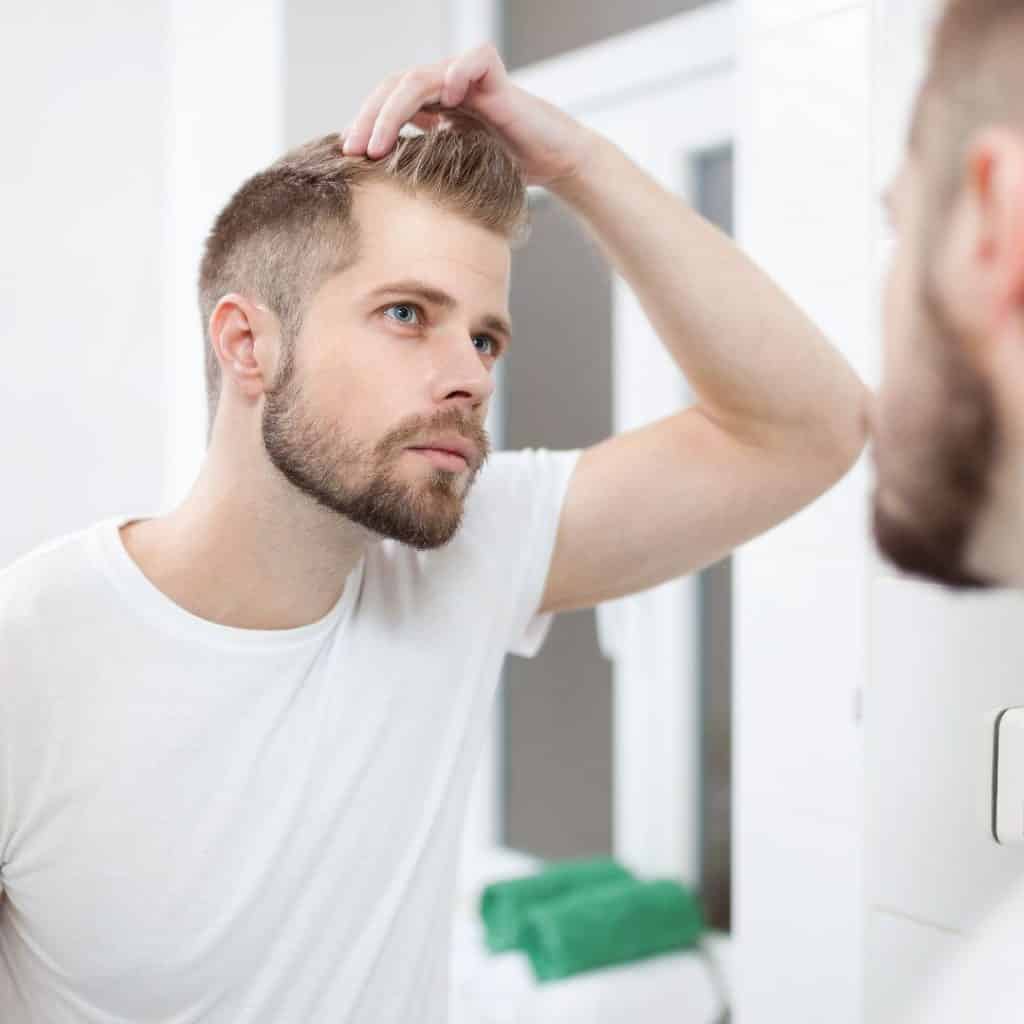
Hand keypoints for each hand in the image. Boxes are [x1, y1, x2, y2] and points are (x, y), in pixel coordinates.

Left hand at [340, 42, 598, 189]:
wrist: (554, 162)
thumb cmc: (507, 171)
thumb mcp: (453, 174)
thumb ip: (423, 172)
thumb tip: (379, 198)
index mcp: (431, 105)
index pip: (386, 102)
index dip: (365, 124)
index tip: (348, 155)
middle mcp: (445, 87)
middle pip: (394, 86)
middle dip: (369, 119)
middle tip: (354, 150)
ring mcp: (468, 80)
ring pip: (420, 78)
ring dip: (393, 110)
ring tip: (380, 144)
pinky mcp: (496, 78)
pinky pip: (473, 62)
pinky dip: (459, 74)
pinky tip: (448, 100)